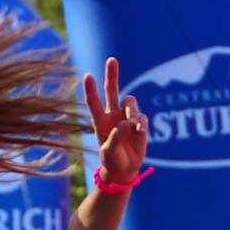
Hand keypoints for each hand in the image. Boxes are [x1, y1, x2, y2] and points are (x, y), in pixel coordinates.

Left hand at [81, 56, 148, 190]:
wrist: (124, 169)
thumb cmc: (112, 160)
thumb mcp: (109, 152)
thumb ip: (115, 137)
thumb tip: (126, 123)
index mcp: (100, 121)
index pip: (94, 102)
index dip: (91, 89)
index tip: (87, 75)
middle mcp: (113, 115)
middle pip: (112, 90)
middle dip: (112, 74)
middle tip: (111, 59)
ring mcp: (127, 118)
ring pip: (131, 102)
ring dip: (132, 110)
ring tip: (133, 125)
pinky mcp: (140, 124)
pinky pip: (142, 117)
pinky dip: (141, 123)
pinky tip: (139, 132)